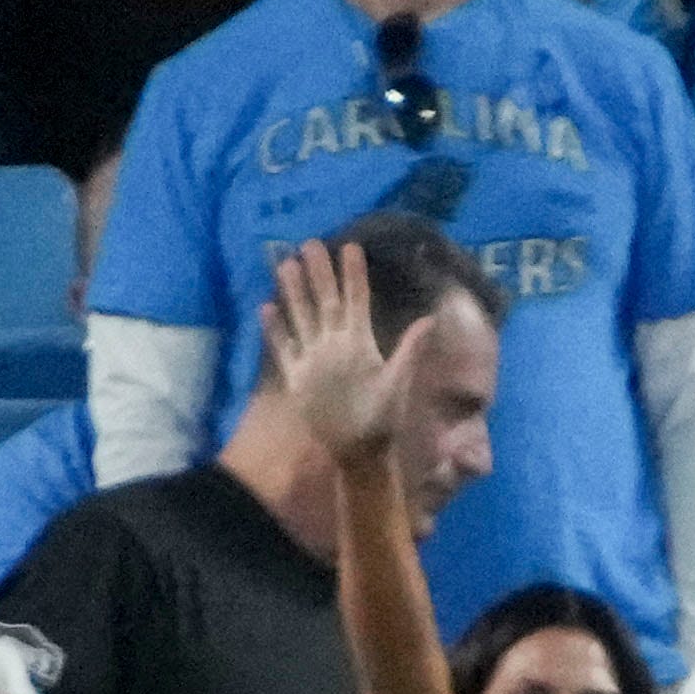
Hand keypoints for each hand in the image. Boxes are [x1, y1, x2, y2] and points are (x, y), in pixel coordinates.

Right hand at [259, 232, 393, 460]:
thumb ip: (409, 350)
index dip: (354, 274)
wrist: (360, 450)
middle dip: (319, 273)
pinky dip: (275, 331)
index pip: (357, 300)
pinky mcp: (298, 377)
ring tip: (286, 265)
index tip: (350, 246)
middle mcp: (335, 344)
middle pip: (326, 301)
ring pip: (302, 317)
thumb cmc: (383, 418)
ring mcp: (315, 358)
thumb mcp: (397, 382)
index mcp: (360, 342)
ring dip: (294, 293)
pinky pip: (284, 349)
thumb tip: (429, 319)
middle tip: (310, 243)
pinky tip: (266, 308)